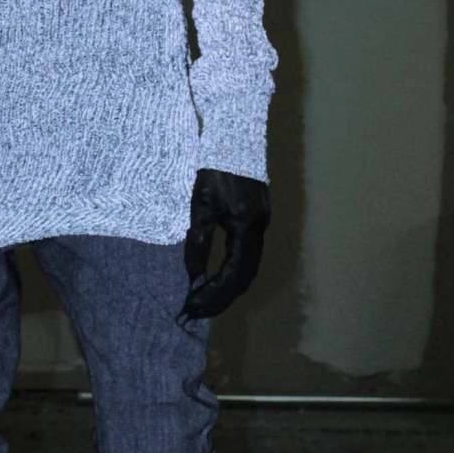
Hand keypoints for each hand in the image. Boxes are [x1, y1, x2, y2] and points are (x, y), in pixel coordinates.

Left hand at [181, 167, 270, 320]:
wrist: (234, 141)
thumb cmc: (214, 171)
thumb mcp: (201, 206)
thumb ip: (199, 242)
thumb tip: (194, 275)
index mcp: (246, 229)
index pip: (232, 274)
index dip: (213, 294)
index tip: (192, 306)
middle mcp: (259, 231)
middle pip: (244, 277)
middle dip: (220, 298)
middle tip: (196, 311)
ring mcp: (261, 225)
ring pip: (248, 268)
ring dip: (227, 288)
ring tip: (204, 300)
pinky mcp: (257, 219)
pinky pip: (248, 256)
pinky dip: (232, 273)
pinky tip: (217, 277)